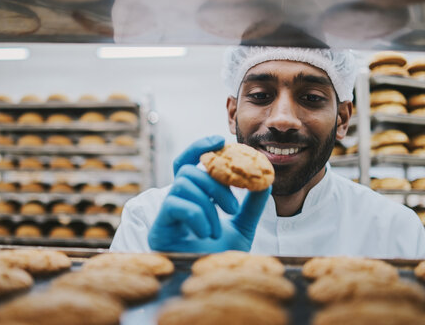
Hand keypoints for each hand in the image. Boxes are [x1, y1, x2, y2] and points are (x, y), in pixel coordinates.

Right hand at [148, 135, 271, 252]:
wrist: (211, 286)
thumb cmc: (220, 256)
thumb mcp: (243, 226)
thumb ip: (252, 203)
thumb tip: (265, 177)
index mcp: (193, 197)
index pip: (191, 162)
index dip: (201, 146)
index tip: (222, 139)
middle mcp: (177, 201)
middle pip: (189, 171)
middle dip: (214, 182)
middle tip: (234, 205)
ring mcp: (166, 215)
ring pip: (183, 184)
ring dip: (208, 203)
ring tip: (219, 228)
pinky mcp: (158, 229)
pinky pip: (175, 205)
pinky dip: (197, 215)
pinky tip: (206, 233)